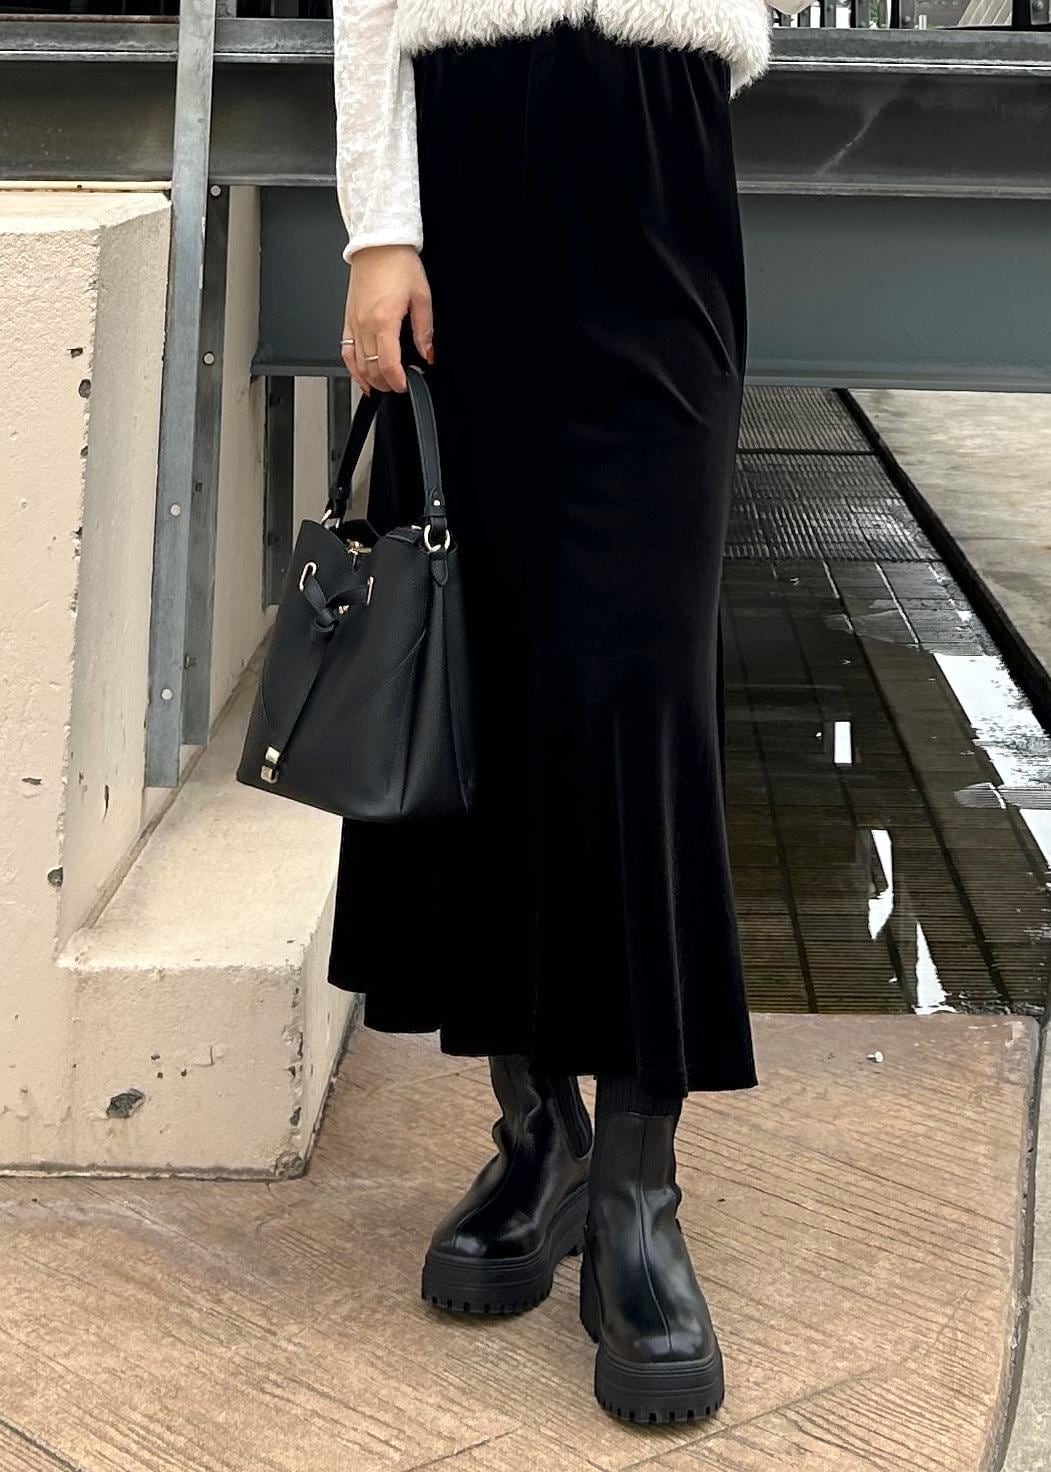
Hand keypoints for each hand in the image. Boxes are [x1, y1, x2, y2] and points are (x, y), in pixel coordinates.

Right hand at [342, 244, 433, 395]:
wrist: (378, 242)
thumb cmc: (398, 263)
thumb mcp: (422, 296)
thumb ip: (424, 330)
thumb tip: (427, 353)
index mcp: (384, 320)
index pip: (388, 363)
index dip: (398, 380)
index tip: (406, 384)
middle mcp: (365, 324)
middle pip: (372, 368)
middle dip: (386, 383)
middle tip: (400, 385)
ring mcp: (353, 322)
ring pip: (357, 364)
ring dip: (370, 379)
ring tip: (384, 385)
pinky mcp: (347, 318)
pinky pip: (346, 351)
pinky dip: (352, 368)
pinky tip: (361, 376)